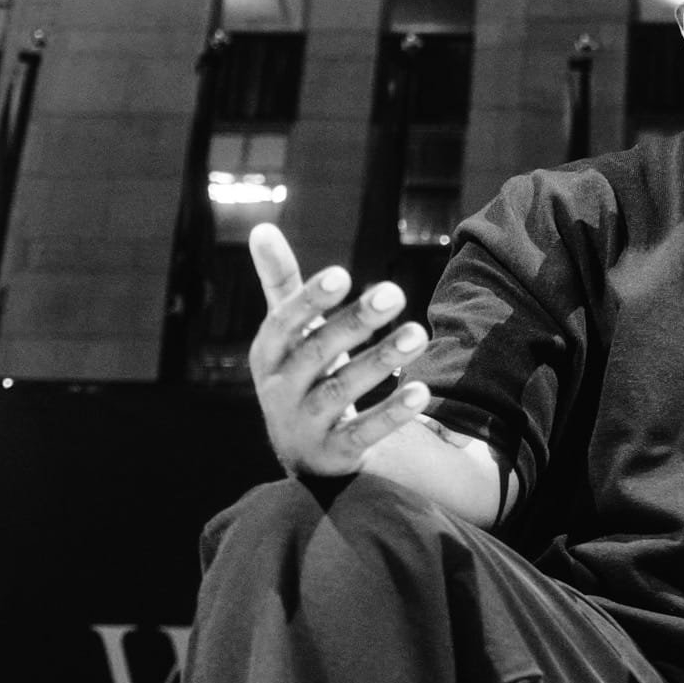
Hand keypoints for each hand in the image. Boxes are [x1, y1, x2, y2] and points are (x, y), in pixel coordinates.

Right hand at [246, 223, 434, 477]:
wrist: (304, 450)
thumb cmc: (300, 370)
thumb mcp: (287, 331)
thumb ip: (279, 281)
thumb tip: (261, 228)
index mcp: (267, 354)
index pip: (284, 323)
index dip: (310, 300)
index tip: (343, 274)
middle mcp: (279, 390)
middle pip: (317, 353)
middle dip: (355, 322)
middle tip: (394, 291)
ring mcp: (304, 425)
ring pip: (341, 392)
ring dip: (380, 360)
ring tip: (419, 333)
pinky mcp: (333, 454)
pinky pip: (363, 433)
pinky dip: (391, 413)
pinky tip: (422, 391)